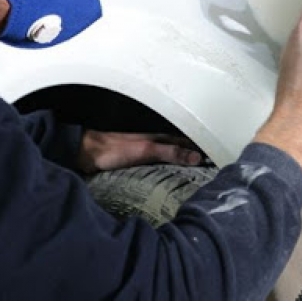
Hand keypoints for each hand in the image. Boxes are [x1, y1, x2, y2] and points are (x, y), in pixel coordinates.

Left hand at [77, 130, 202, 173]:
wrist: (84, 150)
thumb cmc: (112, 149)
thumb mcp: (145, 150)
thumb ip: (169, 152)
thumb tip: (196, 156)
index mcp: (159, 135)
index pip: (187, 140)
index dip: (201, 146)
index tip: (217, 154)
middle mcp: (154, 138)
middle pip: (180, 143)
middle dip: (195, 150)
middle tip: (212, 160)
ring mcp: (144, 145)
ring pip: (169, 149)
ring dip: (182, 154)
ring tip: (196, 165)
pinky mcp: (135, 154)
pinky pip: (158, 156)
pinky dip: (168, 159)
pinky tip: (168, 167)